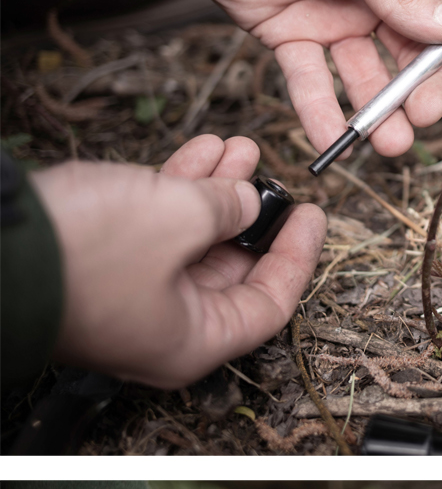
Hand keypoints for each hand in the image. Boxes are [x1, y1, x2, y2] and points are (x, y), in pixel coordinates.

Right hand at [35, 133, 323, 388]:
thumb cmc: (81, 254)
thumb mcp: (176, 218)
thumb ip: (226, 208)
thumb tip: (246, 201)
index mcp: (194, 342)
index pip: (270, 304)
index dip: (297, 256)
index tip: (313, 215)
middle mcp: (166, 327)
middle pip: (231, 268)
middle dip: (252, 211)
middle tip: (270, 172)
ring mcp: (130, 296)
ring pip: (191, 239)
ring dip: (217, 189)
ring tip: (240, 147)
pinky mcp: (98, 264)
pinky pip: (153, 227)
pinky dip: (177, 189)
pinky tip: (203, 151)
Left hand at [132, 0, 441, 158]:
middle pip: (414, 54)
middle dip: (421, 91)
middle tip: (421, 117)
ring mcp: (336, 19)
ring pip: (367, 78)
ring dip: (379, 113)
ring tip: (388, 144)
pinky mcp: (292, 38)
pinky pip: (313, 83)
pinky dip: (323, 113)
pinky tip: (334, 140)